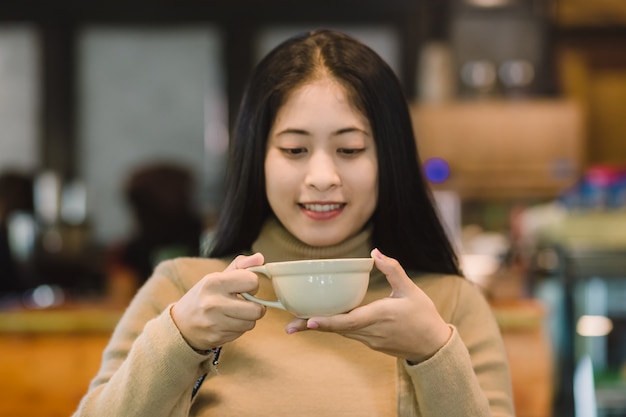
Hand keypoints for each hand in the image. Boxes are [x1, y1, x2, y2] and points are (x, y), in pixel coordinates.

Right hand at [171, 253, 266, 350]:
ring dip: (246, 319)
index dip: (252, 284)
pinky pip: (241, 333)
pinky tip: (226, 323)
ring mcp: (214, 322)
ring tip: (234, 313)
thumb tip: (260, 258)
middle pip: (256, 309)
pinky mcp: (216, 338)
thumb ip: (240, 266)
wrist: (180, 324)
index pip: (252, 281)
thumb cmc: (203, 296)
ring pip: (251, 323)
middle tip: (243, 303)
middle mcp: (213, 303)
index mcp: (214, 282)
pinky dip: (237, 328)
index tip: (244, 287)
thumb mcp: (217, 277)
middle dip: (255, 306)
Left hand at [285, 249, 450, 362]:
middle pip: (336, 329)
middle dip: (312, 326)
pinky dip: (334, 327)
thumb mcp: (411, 290)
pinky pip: (349, 334)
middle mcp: (370, 331)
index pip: (347, 321)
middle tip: (289, 326)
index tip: (308, 320)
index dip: (326, 321)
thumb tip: (375, 252)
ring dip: (320, 327)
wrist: (434, 346)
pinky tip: (322, 321)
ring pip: (340, 332)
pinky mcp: (371, 343)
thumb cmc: (424, 316)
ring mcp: (369, 340)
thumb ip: (393, 270)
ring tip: (297, 323)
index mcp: (379, 316)